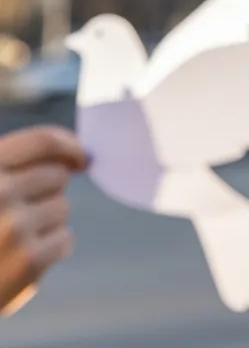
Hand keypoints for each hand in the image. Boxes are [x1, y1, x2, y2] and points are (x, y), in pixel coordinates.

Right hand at [0, 126, 87, 314]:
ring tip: (12, 242)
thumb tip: (81, 156)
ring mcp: (14, 227)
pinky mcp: (29, 260)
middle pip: (57, 176)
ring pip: (61, 207)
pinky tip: (21, 262)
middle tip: (16, 217)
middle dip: (46, 193)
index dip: (69, 145)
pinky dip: (50, 251)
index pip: (42, 141)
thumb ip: (17, 167)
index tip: (81, 157)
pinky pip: (64, 239)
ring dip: (46, 223)